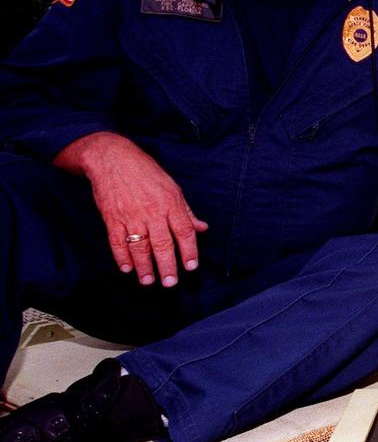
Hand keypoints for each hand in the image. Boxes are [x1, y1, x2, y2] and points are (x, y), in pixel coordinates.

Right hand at [53, 131, 207, 286]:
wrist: (112, 158)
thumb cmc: (146, 172)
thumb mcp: (172, 187)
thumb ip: (186, 211)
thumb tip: (202, 228)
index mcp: (170, 203)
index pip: (184, 232)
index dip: (189, 251)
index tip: (191, 267)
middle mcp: (152, 211)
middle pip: (163, 244)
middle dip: (167, 266)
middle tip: (170, 283)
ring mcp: (131, 216)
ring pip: (139, 246)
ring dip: (144, 266)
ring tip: (149, 281)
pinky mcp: (112, 217)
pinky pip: (117, 241)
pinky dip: (122, 257)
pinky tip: (127, 268)